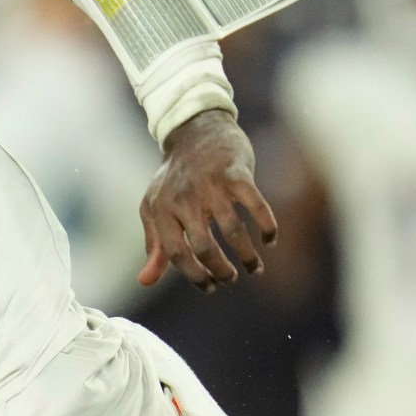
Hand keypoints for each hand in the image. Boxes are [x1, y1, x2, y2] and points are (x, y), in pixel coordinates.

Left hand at [139, 109, 275, 292]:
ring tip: (254, 268)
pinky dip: (266, 225)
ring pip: (232, 230)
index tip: (211, 287)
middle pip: (204, 246)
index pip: (177, 253)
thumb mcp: (156, 208)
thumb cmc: (176, 177)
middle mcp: (184, 197)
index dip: (195, 275)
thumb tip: (145, 282)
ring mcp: (210, 184)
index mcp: (162, 209)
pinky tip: (270, 239)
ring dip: (247, 255)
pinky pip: (255, 204)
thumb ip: (154, 244)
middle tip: (231, 278)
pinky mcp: (236, 172)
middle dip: (221, 270)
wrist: (196, 129)